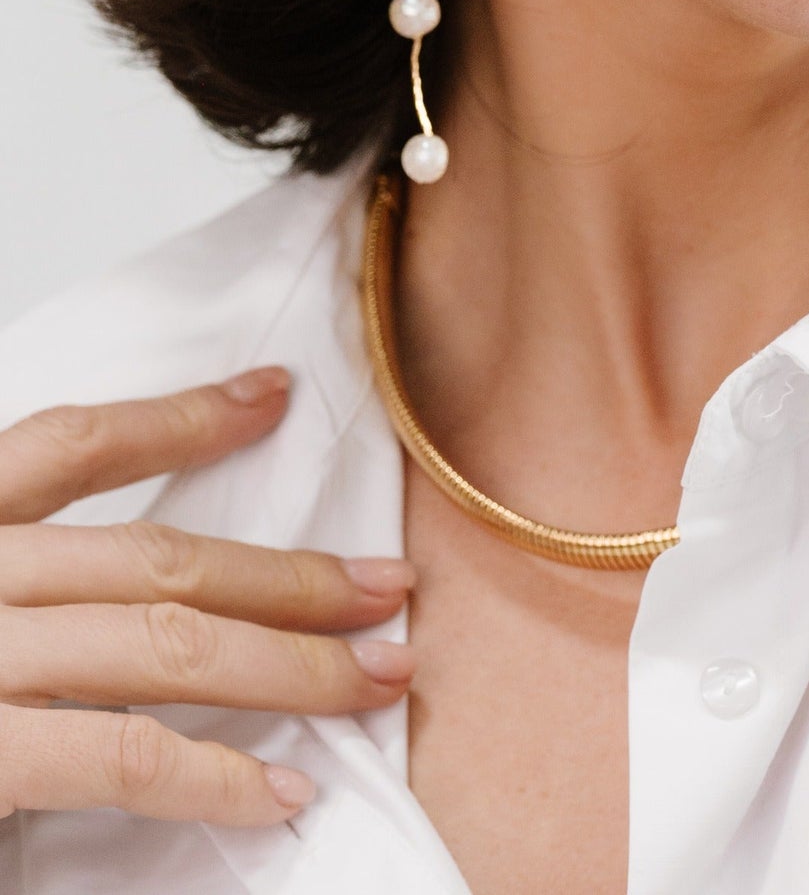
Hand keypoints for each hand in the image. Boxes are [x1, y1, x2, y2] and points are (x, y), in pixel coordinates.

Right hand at [0, 368, 416, 826]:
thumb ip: (11, 579)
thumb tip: (121, 588)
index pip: (73, 442)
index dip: (184, 417)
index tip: (272, 395)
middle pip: (154, 555)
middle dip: (288, 573)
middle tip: (389, 586)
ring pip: (164, 640)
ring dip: (290, 662)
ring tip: (377, 674)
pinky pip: (121, 755)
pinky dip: (215, 776)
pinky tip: (281, 793)